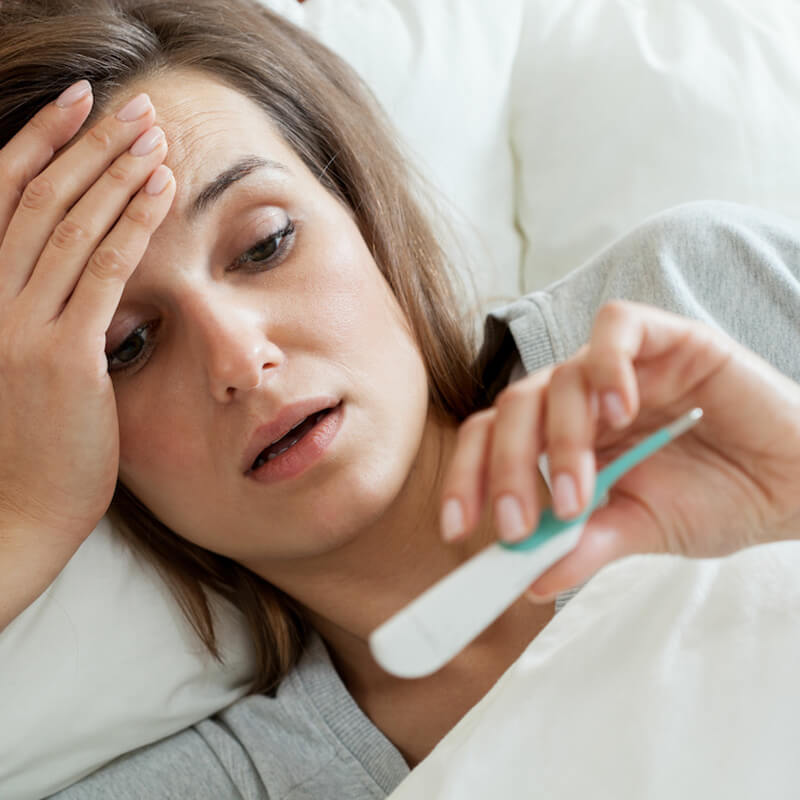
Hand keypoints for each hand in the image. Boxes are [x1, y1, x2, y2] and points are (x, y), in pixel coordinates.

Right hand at [0, 81, 174, 539]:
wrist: (16, 515)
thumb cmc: (29, 447)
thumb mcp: (24, 366)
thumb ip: (48, 314)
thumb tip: (95, 280)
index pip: (5, 199)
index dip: (41, 144)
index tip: (79, 106)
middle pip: (39, 198)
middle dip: (88, 144)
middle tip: (131, 104)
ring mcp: (20, 327)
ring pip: (69, 225)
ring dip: (115, 171)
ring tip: (153, 132)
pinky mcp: (63, 357)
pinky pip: (102, 274)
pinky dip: (133, 225)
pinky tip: (161, 189)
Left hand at [441, 300, 799, 597]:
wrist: (795, 482)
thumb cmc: (718, 499)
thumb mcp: (640, 529)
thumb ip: (585, 546)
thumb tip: (529, 582)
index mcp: (565, 438)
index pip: (494, 441)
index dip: (467, 477)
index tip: (457, 530)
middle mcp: (581, 399)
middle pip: (514, 409)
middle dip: (506, 469)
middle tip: (517, 524)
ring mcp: (621, 366)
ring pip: (558, 377)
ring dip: (560, 440)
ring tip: (583, 493)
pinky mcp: (668, 338)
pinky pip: (616, 329)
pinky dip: (606, 366)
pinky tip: (622, 410)